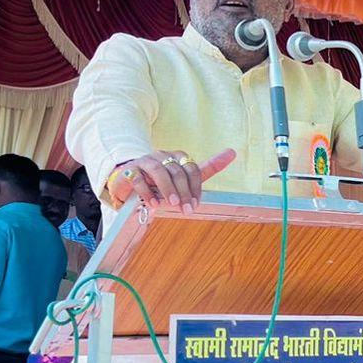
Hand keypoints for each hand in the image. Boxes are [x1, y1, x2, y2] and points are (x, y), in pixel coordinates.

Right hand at [107, 149, 235, 211]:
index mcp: (179, 157)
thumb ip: (208, 168)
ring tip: (172, 204)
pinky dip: (146, 191)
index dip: (195, 187)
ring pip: (159, 171)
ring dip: (167, 188)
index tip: (196, 204)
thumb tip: (233, 152)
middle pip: (177, 171)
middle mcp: (163, 155)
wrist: (130, 181)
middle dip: (184, 191)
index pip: (192, 169)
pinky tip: (153, 204)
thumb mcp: (185, 176)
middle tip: (186, 209)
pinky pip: (138, 178)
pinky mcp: (130, 170)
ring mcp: (146, 161)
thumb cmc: (162, 180)